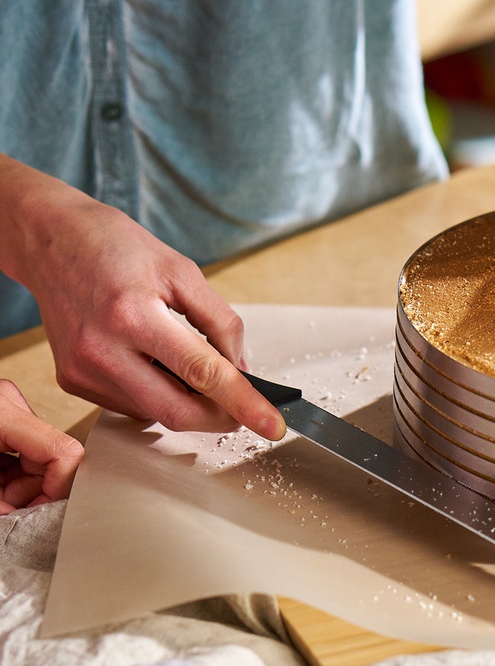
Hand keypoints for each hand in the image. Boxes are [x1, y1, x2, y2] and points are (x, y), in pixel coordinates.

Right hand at [0, 156, 285, 438]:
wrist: (50, 240)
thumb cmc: (114, 247)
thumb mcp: (182, 271)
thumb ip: (221, 324)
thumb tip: (243, 372)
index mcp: (133, 314)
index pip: (202, 373)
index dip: (244, 403)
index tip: (272, 425)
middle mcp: (102, 349)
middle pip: (178, 411)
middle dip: (220, 417)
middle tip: (244, 409)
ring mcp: (84, 371)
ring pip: (156, 413)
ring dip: (189, 402)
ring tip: (186, 363)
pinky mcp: (73, 382)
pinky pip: (133, 406)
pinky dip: (158, 395)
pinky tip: (155, 364)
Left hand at [0, 379, 83, 513]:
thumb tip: (20, 517)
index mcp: (4, 413)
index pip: (64, 452)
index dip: (61, 488)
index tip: (42, 509)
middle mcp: (11, 405)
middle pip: (54, 458)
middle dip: (35, 490)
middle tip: (7, 506)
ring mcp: (9, 409)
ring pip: (41, 459)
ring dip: (22, 486)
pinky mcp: (4, 417)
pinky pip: (25, 452)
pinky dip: (13, 476)